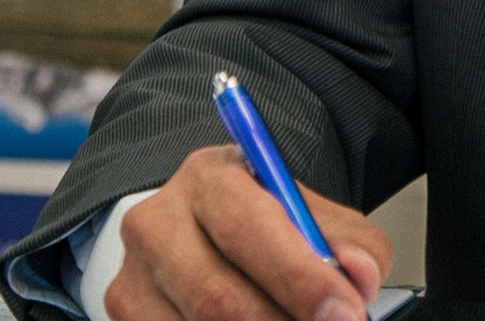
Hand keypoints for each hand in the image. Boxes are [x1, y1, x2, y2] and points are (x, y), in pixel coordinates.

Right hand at [105, 145, 393, 320]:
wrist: (201, 229)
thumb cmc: (262, 221)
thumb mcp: (309, 213)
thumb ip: (348, 241)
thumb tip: (361, 278)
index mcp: (209, 177)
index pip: (247, 227)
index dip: (299, 276)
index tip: (346, 310)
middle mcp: (158, 221)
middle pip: (216, 294)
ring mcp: (133, 274)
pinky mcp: (123, 312)